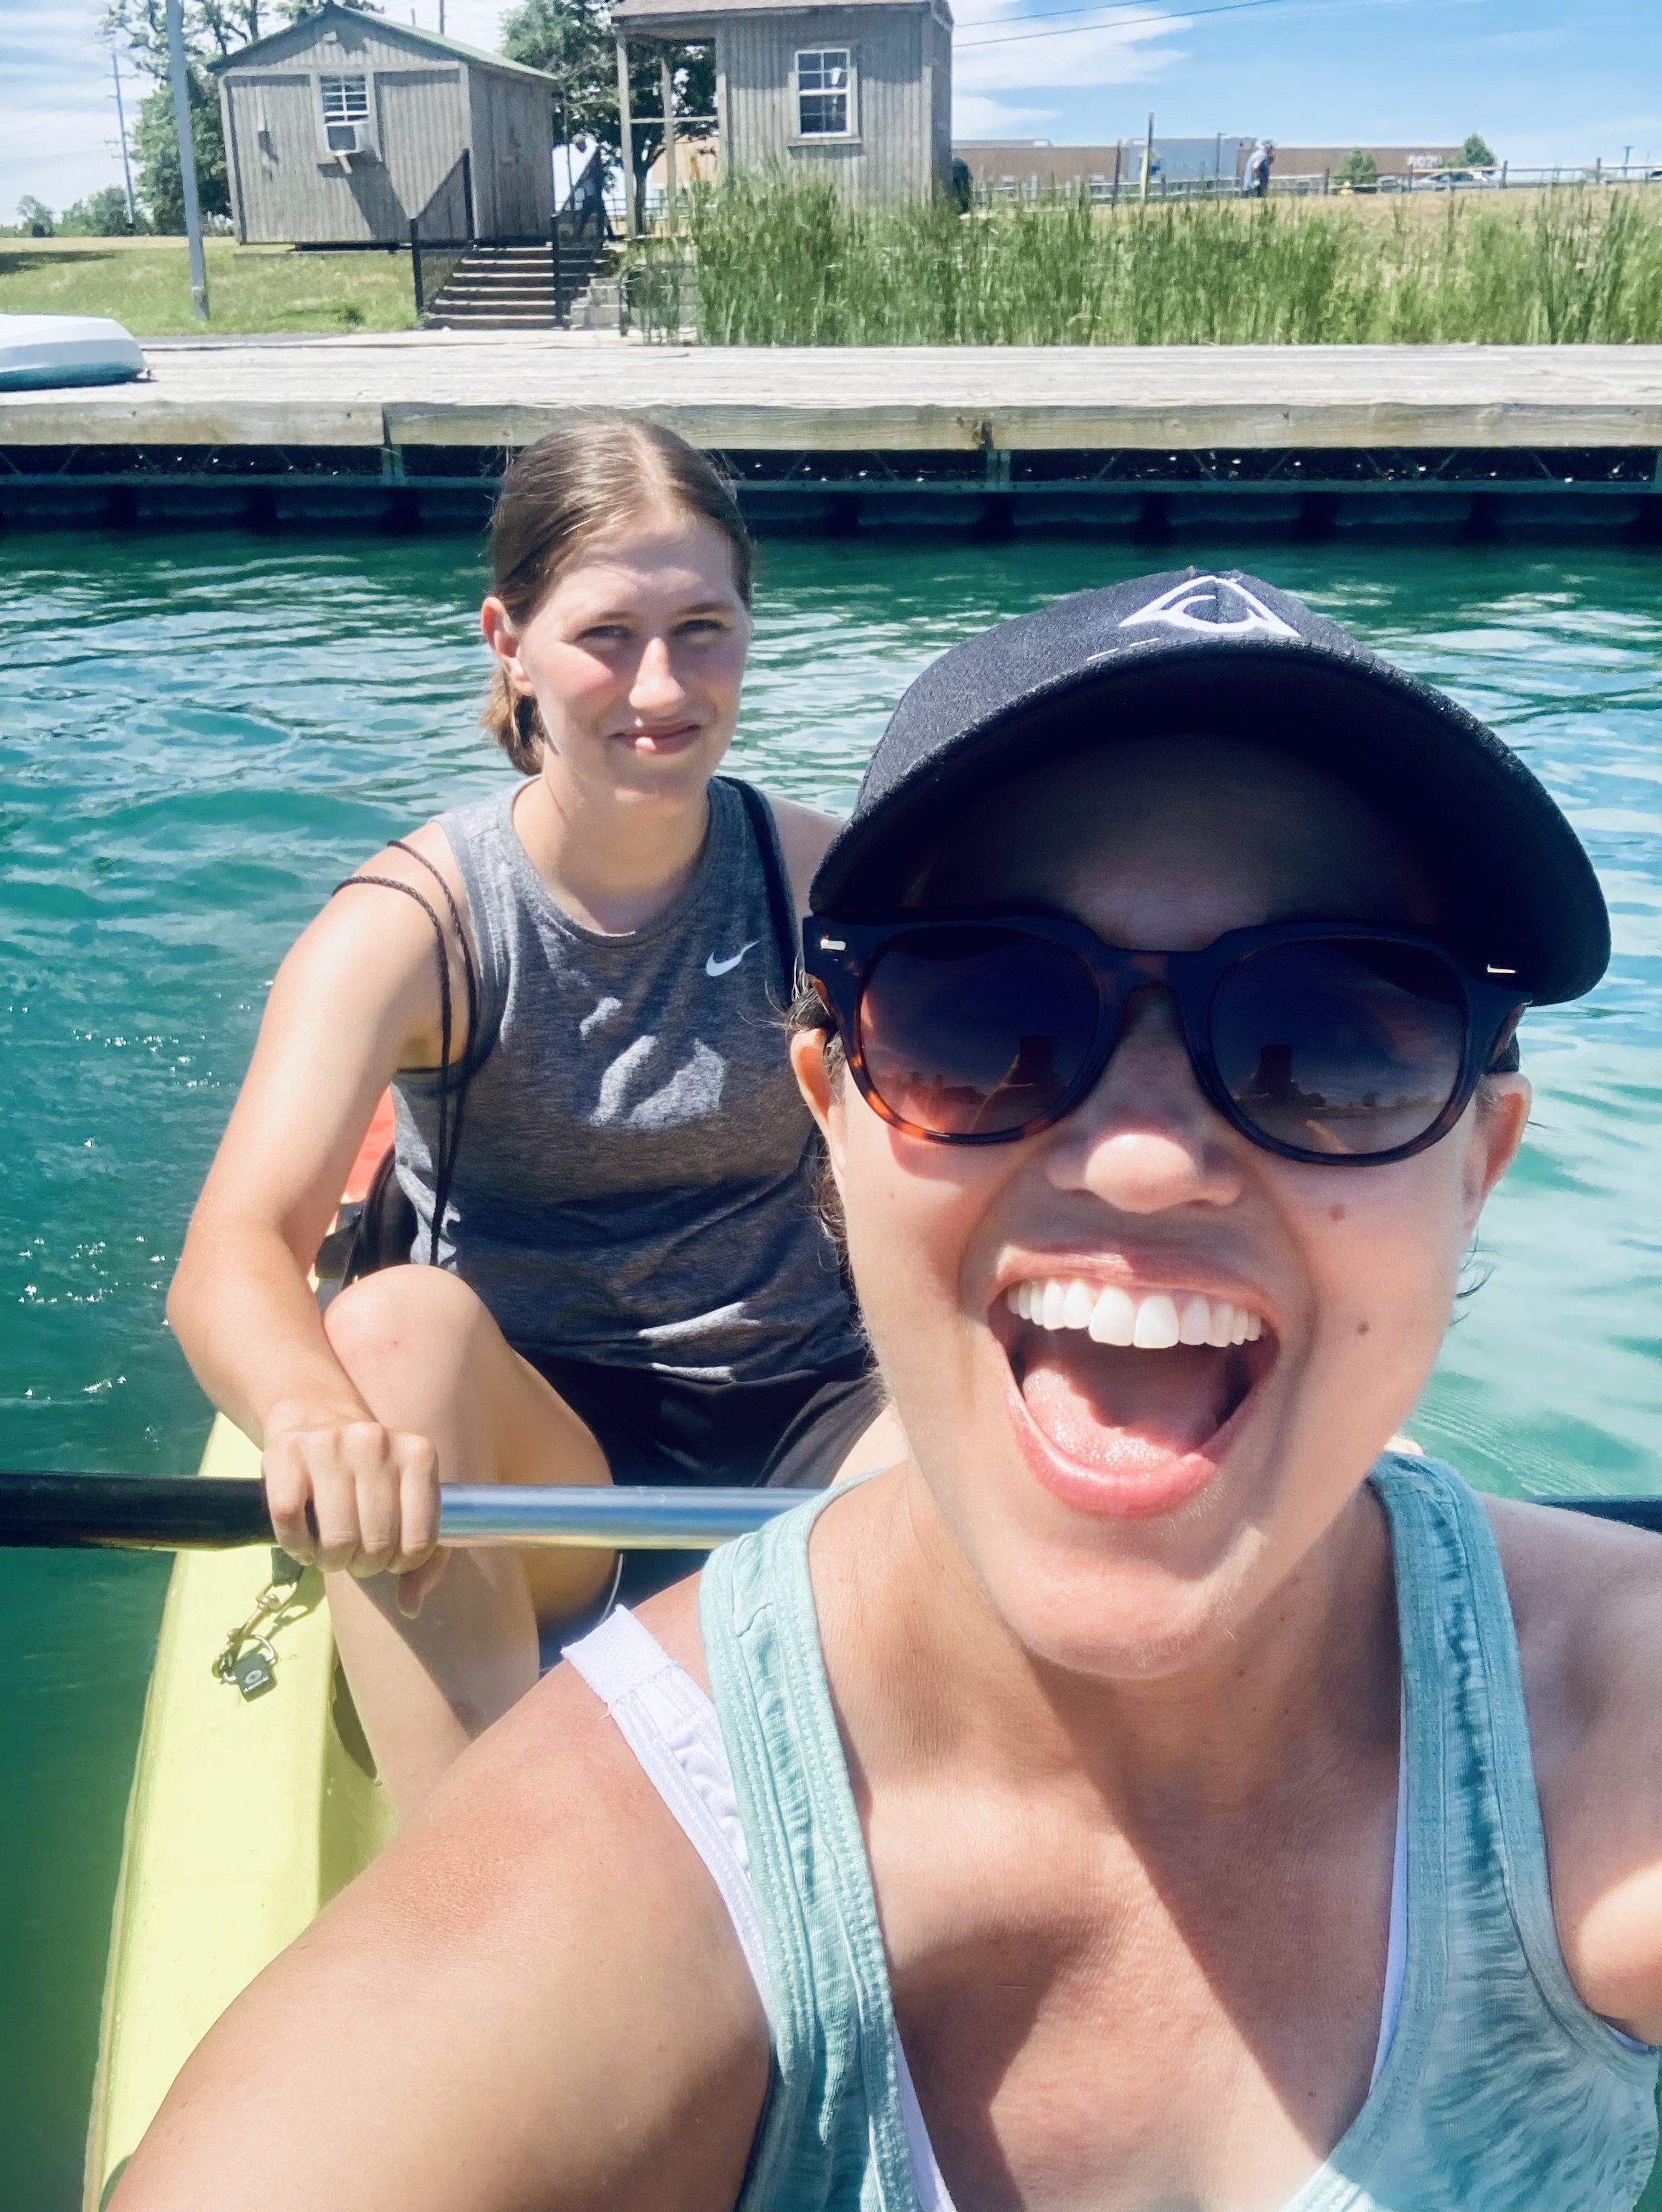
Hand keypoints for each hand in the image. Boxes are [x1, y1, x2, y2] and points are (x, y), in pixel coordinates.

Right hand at [262, 1405, 449, 1616]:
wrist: (316, 1418)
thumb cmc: (371, 1476)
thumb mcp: (409, 1501)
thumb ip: (426, 1557)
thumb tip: (412, 1606)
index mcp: (419, 1455)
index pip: (419, 1541)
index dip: (401, 1564)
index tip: (389, 1558)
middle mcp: (376, 1443)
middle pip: (376, 1544)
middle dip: (364, 1565)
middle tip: (354, 1556)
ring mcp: (330, 1445)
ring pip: (336, 1538)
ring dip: (330, 1561)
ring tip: (329, 1551)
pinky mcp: (286, 1453)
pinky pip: (290, 1523)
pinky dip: (297, 1547)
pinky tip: (303, 1541)